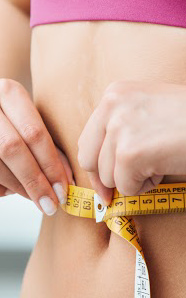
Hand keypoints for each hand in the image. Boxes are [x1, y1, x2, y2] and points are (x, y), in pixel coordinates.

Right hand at [0, 79, 74, 213]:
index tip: (64, 191)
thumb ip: (48, 148)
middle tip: (51, 204)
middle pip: (13, 149)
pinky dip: (2, 187)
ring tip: (35, 198)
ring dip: (18, 187)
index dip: (51, 166)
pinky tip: (11, 190)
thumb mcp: (29, 125)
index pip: (34, 133)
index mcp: (9, 93)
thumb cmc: (12, 123)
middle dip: (35, 181)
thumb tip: (67, 181)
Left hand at [77, 79, 185, 204]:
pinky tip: (169, 169)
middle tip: (131, 188)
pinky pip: (127, 189)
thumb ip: (127, 128)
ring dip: (135, 181)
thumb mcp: (154, 109)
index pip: (88, 139)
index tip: (108, 184)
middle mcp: (111, 107)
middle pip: (89, 160)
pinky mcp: (131, 154)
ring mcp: (119, 130)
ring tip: (165, 164)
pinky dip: (147, 188)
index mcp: (115, 94)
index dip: (98, 166)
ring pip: (109, 178)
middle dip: (108, 180)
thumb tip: (107, 170)